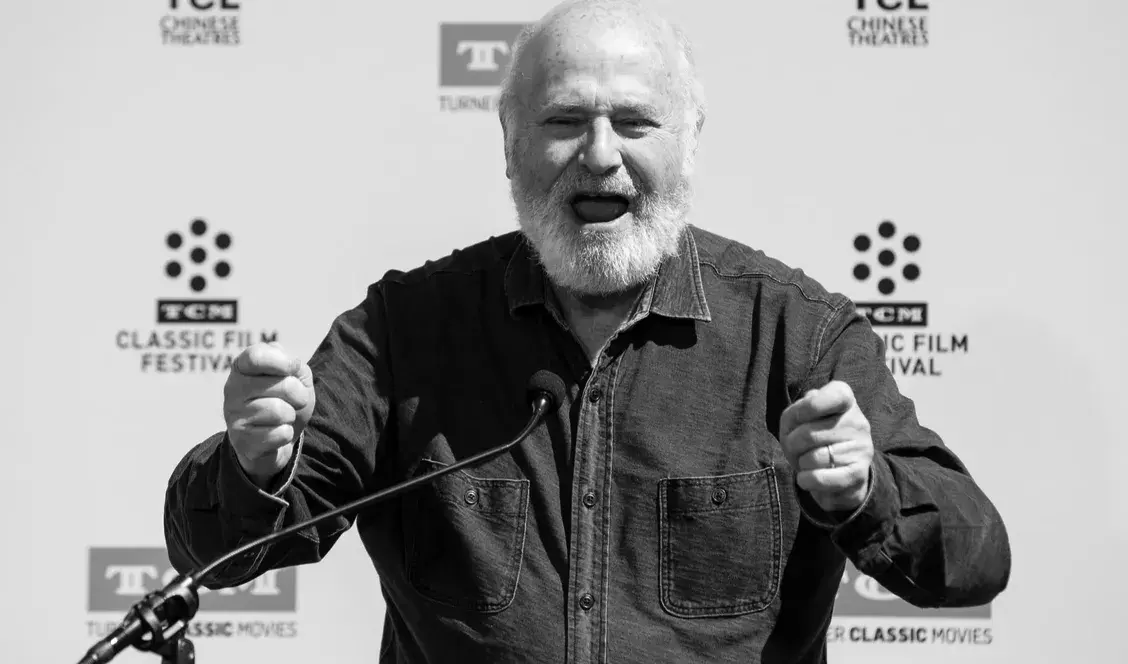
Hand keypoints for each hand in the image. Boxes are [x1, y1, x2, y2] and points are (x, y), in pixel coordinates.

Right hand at [223, 342, 314, 485]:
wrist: (276, 439)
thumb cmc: (286, 400)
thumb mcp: (295, 377)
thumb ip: (294, 365)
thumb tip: (292, 363)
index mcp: (242, 367)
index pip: (256, 356)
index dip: (283, 362)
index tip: (294, 368)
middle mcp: (232, 388)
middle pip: (283, 386)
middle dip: (300, 394)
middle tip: (295, 400)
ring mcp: (234, 415)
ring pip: (280, 411)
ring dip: (291, 416)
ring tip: (283, 417)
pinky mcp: (241, 440)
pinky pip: (279, 434)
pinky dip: (286, 434)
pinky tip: (275, 433)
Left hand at [778, 381, 872, 513]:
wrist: (839, 473)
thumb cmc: (813, 438)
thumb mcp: (799, 419)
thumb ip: (796, 412)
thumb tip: (806, 411)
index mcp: (845, 401)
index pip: (832, 395)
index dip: (804, 408)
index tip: (796, 418)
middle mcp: (857, 421)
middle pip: (807, 434)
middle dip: (790, 445)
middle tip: (795, 449)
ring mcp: (861, 448)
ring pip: (812, 458)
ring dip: (800, 464)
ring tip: (808, 462)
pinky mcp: (858, 474)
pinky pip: (820, 478)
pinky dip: (805, 480)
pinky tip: (807, 478)